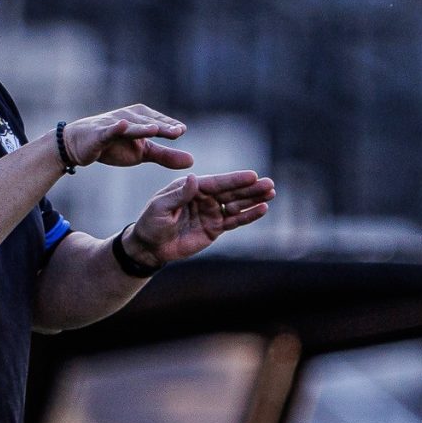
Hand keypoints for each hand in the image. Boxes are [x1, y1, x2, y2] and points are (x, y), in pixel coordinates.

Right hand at [62, 104, 192, 169]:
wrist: (79, 145)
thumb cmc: (114, 146)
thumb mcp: (142, 153)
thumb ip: (166, 156)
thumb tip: (192, 161)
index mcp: (143, 118)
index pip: (160, 122)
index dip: (170, 127)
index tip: (181, 130)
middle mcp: (130, 117)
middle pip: (149, 123)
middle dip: (163, 127)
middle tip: (178, 131)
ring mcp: (114, 124)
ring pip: (132, 126)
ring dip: (142, 127)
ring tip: (155, 129)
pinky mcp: (100, 133)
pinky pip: (109, 130)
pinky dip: (115, 128)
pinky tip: (122, 125)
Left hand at [124, 170, 274, 265]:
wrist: (150, 247)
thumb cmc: (151, 223)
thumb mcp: (161, 207)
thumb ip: (179, 195)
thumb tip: (194, 178)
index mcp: (191, 187)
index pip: (217, 182)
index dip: (234, 180)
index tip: (252, 175)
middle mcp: (205, 197)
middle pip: (231, 191)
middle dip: (250, 188)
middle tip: (269, 184)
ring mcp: (212, 212)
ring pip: (236, 205)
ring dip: (254, 199)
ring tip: (271, 193)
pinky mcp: (215, 228)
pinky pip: (234, 221)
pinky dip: (248, 216)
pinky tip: (262, 209)